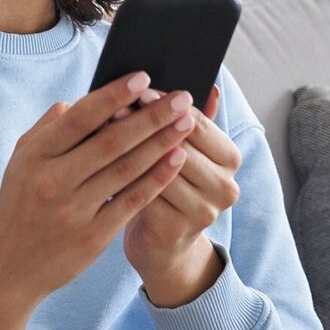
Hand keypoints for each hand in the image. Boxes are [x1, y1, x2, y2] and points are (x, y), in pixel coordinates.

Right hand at [0, 71, 197, 329]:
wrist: (8, 267)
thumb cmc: (19, 202)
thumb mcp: (21, 159)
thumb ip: (51, 126)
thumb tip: (86, 99)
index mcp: (36, 155)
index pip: (80, 118)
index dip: (113, 95)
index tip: (143, 77)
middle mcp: (54, 181)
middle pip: (111, 141)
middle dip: (150, 116)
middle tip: (180, 97)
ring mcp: (74, 211)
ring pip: (127, 169)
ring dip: (161, 143)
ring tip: (186, 122)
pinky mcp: (93, 237)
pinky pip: (132, 201)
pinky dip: (156, 178)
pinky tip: (176, 158)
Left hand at [122, 85, 242, 305]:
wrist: (164, 244)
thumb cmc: (171, 184)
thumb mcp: (187, 150)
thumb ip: (196, 119)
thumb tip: (209, 84)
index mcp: (230, 157)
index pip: (197, 122)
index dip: (165, 105)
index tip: (138, 88)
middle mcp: (225, 186)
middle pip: (179, 144)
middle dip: (144, 124)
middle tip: (114, 105)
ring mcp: (203, 212)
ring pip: (159, 170)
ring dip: (128, 148)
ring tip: (102, 129)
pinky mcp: (175, 231)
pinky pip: (143, 196)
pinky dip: (120, 176)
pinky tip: (99, 162)